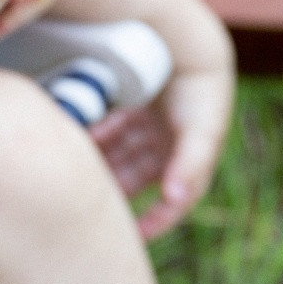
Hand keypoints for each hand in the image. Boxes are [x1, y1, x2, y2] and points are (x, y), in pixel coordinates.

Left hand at [92, 69, 230, 239]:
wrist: (190, 47)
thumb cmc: (201, 95)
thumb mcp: (201, 134)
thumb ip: (190, 167)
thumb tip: (174, 200)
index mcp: (188, 160)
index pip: (170, 201)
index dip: (154, 220)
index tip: (132, 236)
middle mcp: (168, 144)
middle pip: (137, 175)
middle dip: (117, 185)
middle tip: (92, 194)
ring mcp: (151, 124)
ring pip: (121, 152)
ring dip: (104, 160)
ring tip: (82, 166)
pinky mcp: (135, 105)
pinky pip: (112, 127)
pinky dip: (99, 134)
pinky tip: (82, 136)